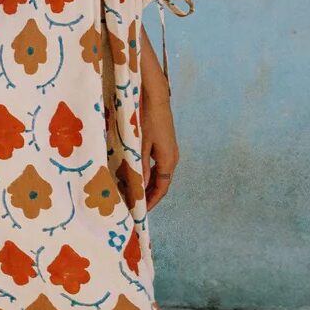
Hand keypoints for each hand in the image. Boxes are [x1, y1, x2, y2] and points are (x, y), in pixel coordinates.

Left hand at [140, 92, 179, 211]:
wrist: (155, 97)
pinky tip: (140, 174)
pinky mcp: (166, 144)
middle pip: (162, 183)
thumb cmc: (147, 120)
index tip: (141, 212)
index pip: (161, 188)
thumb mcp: (141, 145)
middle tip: (136, 205)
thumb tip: (142, 188)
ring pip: (161, 174)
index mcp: (168, 160)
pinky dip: (151, 174)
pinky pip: (160, 165)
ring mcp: (171, 151)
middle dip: (150, 196)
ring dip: (150, 185)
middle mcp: (173, 158)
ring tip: (136, 193)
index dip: (152, 202)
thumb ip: (142, 167)